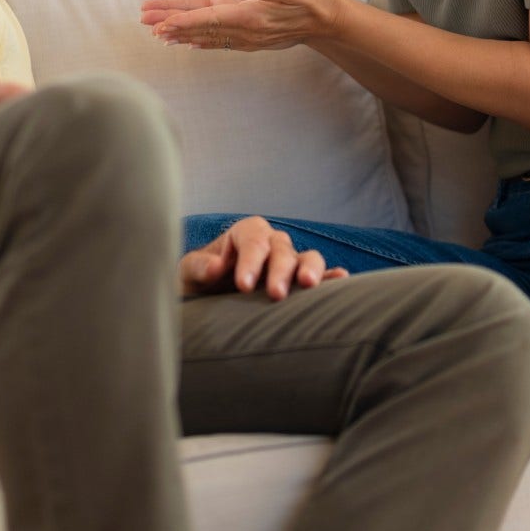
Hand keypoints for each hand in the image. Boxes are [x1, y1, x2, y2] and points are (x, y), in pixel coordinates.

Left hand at [140, 0, 339, 52]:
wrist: (328, 20)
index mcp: (250, 14)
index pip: (208, 17)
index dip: (182, 19)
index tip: (160, 22)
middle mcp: (245, 30)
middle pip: (201, 27)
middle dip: (172, 24)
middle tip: (144, 22)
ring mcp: (246, 37)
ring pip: (206, 35)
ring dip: (180, 33)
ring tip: (155, 32)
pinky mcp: (250, 38)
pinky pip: (218, 41)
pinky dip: (199, 41)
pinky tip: (186, 43)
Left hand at [179, 215, 348, 299]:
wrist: (209, 296)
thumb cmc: (199, 279)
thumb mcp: (188, 271)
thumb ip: (199, 266)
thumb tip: (216, 267)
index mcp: (245, 233)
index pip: (253, 241)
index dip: (251, 261)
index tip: (244, 286)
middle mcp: (271, 243)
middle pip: (282, 250)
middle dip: (280, 270)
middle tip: (275, 294)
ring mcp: (289, 261)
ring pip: (306, 257)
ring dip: (310, 269)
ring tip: (309, 285)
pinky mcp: (300, 280)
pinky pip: (320, 275)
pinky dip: (330, 277)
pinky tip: (341, 279)